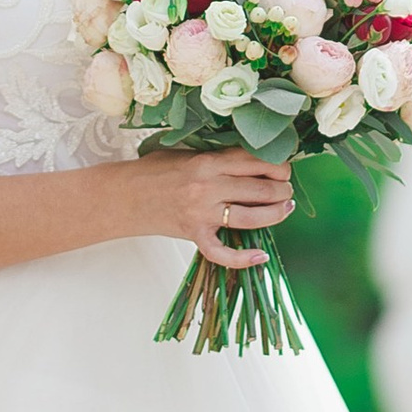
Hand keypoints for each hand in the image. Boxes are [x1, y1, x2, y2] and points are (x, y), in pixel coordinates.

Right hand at [146, 149, 298, 268]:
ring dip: (275, 214)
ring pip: (250, 217)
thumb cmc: (155, 170)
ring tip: (285, 208)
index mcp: (207, 162)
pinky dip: (242, 258)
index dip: (277, 166)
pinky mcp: (194, 235)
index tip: (284, 169)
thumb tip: (255, 159)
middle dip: (281, 189)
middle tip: (287, 190)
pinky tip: (261, 256)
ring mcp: (201, 213)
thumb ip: (218, 156)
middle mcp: (206, 187)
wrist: (124, 196)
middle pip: (258, 188)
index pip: (253, 161)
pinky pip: (222, 252)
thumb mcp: (187, 153)